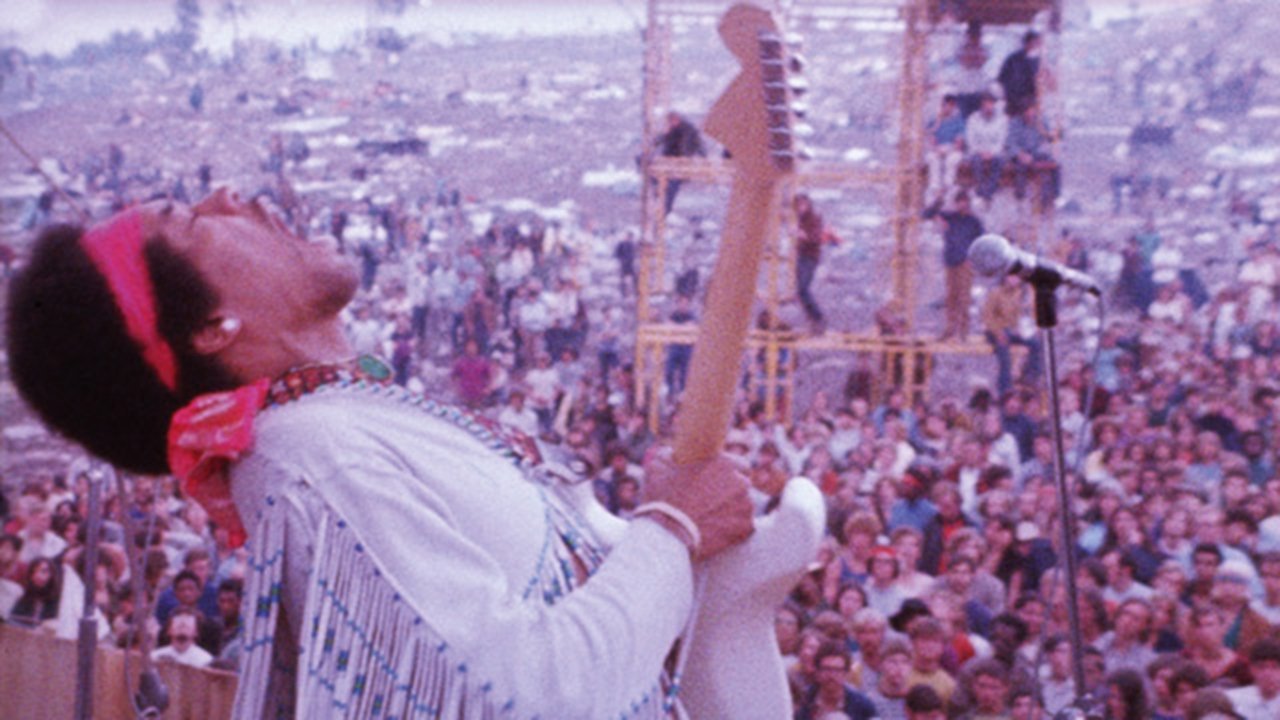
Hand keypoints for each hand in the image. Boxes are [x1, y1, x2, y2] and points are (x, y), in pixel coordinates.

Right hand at [641, 447, 754, 561]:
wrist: (668, 534)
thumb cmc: (662, 498)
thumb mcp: (657, 466)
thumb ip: (669, 454)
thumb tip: (670, 451)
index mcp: (725, 464)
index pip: (742, 465)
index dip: (732, 473)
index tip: (721, 481)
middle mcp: (740, 482)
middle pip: (743, 486)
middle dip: (732, 492)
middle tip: (713, 501)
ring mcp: (745, 506)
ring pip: (744, 506)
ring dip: (733, 510)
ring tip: (713, 519)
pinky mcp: (745, 527)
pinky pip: (744, 526)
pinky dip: (734, 530)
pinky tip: (718, 532)